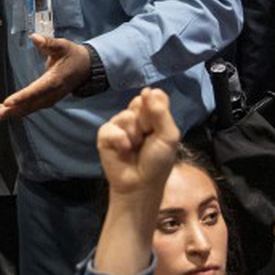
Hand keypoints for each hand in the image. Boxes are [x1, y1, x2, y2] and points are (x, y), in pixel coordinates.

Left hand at [0, 35, 90, 123]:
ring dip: (8, 114)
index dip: (21, 97)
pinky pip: (28, 108)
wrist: (86, 68)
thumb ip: (49, 42)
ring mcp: (48, 100)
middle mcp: (50, 94)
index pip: (36, 91)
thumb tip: (35, 37)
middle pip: (28, 105)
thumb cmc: (72, 55)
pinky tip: (0, 112)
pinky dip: (13, 112)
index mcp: (54, 81)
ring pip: (26, 109)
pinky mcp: (44, 101)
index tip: (7, 103)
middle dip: (9, 111)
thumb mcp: (63, 46)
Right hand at [95, 88, 181, 203]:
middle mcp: (135, 117)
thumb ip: (160, 112)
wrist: (140, 185)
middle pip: (139, 102)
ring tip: (135, 148)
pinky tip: (124, 150)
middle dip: (145, 121)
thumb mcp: (168, 136)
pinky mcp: (105, 136)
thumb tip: (147, 89)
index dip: (155, 107)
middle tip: (147, 138)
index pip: (154, 95)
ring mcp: (119, 125)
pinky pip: (111, 128)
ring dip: (134, 135)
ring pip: (126, 115)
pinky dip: (120, 140)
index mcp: (152, 115)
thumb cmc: (157, 162)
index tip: (158, 124)